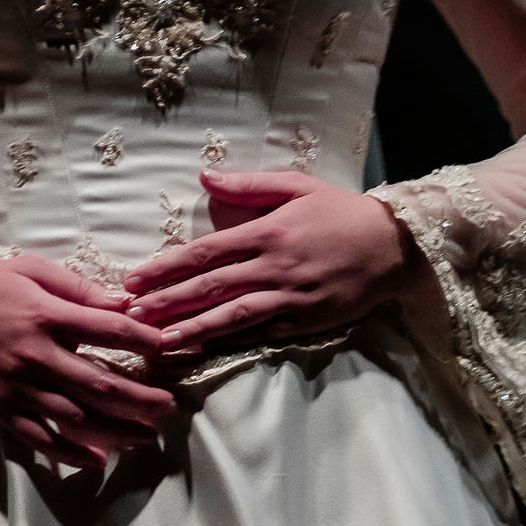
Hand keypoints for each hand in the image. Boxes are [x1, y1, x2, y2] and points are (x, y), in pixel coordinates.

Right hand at [0, 257, 179, 465]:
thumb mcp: (29, 270)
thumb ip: (77, 288)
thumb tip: (121, 303)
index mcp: (44, 316)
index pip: (107, 330)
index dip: (143, 340)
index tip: (169, 347)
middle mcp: (35, 355)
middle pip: (99, 382)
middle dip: (140, 397)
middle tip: (170, 406)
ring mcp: (17, 388)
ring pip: (75, 416)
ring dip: (115, 429)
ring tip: (147, 435)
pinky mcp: (0, 410)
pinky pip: (39, 437)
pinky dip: (68, 453)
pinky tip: (96, 460)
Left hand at [121, 170, 424, 349]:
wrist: (396, 246)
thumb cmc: (343, 212)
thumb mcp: (298, 185)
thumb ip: (249, 184)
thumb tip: (204, 176)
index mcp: (268, 231)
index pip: (205, 252)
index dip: (166, 267)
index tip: (134, 278)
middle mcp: (274, 266)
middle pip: (210, 287)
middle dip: (166, 302)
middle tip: (129, 315)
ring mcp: (289, 298)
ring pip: (231, 316)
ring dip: (191, 329)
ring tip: (158, 341)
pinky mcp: (305, 321)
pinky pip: (260, 333)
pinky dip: (230, 342)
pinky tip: (204, 349)